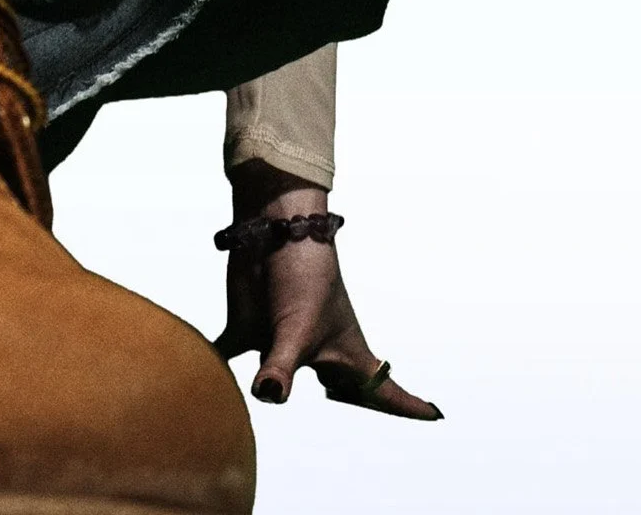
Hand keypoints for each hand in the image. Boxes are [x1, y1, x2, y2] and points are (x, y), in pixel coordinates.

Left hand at [212, 166, 441, 419]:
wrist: (270, 226)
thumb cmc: (301, 273)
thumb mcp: (296, 329)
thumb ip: (281, 368)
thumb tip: (267, 396)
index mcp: (345, 352)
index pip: (383, 388)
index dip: (408, 404)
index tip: (435, 414)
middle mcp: (316, 348)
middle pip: (341, 386)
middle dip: (357, 399)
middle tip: (370, 405)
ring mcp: (282, 337)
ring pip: (282, 374)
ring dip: (278, 385)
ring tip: (281, 394)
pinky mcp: (248, 327)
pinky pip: (231, 354)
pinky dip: (217, 368)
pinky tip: (204, 376)